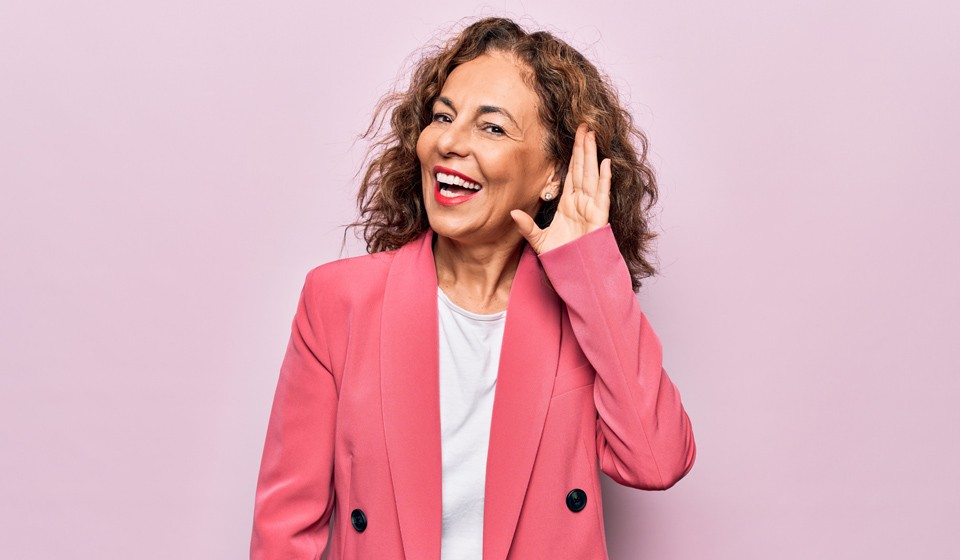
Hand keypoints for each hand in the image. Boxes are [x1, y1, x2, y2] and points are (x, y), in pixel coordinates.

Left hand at [511, 124, 610, 253]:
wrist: (575, 276)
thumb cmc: (562, 259)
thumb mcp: (539, 241)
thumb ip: (527, 226)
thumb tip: (512, 213)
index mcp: (569, 205)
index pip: (572, 174)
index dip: (573, 155)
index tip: (573, 136)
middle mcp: (581, 203)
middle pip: (582, 169)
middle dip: (583, 147)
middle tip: (584, 124)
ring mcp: (591, 209)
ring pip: (592, 176)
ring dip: (592, 155)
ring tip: (592, 135)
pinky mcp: (599, 218)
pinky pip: (602, 195)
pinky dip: (604, 180)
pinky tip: (605, 163)